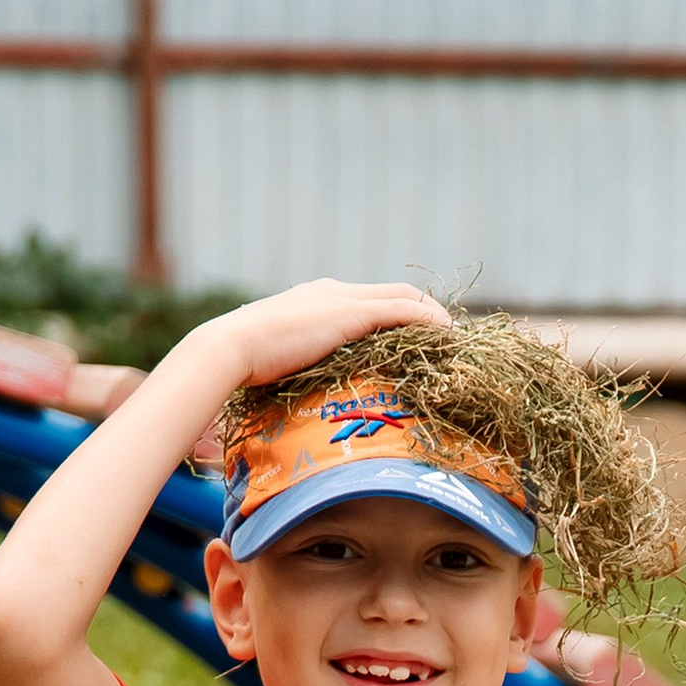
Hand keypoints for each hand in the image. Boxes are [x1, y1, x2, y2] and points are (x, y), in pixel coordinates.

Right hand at [214, 278, 449, 389]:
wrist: (229, 348)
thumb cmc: (242, 363)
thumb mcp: (276, 360)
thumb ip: (295, 365)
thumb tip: (292, 395)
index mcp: (317, 298)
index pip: (370, 299)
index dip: (398, 314)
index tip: (418, 337)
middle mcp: (334, 291)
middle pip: (395, 292)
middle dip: (425, 311)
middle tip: (447, 338)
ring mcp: (343, 300)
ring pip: (404, 298)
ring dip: (433, 317)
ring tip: (456, 341)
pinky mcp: (350, 315)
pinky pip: (403, 311)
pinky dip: (428, 320)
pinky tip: (448, 335)